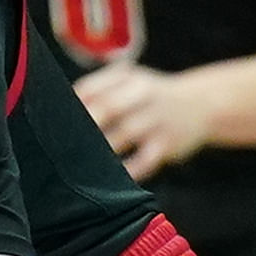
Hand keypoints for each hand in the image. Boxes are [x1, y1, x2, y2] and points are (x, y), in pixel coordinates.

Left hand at [70, 60, 212, 179]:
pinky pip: (144, 160)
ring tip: (79, 164)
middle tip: (60, 145)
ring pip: (123, 135)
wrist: (203, 104)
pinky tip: (112, 177)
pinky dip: (127, 170)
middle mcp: (143, 94)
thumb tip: (61, 110)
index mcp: (128, 77)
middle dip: (82, 127)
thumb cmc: (152, 96)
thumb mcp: (131, 81)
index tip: (53, 123)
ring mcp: (156, 119)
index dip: (70, 106)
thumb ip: (98, 90)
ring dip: (100, 150)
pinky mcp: (167, 143)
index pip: (91, 88)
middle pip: (106, 108)